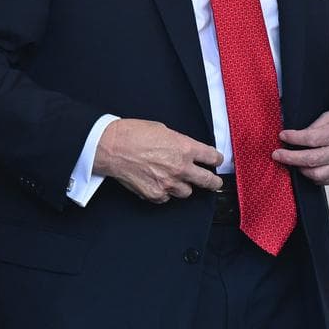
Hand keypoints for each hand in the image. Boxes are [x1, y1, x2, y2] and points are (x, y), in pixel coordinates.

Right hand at [93, 118, 222, 202]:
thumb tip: (186, 151)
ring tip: (176, 179)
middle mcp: (180, 168)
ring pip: (187, 192)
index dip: (216, 160)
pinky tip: (157, 183)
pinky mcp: (155, 194)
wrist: (112, 147)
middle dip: (213, 182)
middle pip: (208, 181)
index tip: (216, 161)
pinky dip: (165, 192)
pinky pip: (167, 198)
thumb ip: (179, 143)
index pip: (212, 158)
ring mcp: (168, 183)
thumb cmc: (134, 134)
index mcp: (185, 148)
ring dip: (184, 186)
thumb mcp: (164, 130)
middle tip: (215, 182)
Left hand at [273, 108, 328, 184]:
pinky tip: (306, 168)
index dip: (294, 138)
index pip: (312, 139)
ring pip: (316, 174)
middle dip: (290, 157)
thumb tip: (297, 136)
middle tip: (277, 154)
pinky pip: (324, 181)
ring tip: (292, 161)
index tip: (283, 136)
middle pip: (311, 159)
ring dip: (300, 169)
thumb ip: (314, 126)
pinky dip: (312, 176)